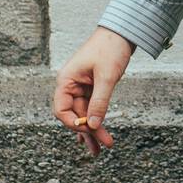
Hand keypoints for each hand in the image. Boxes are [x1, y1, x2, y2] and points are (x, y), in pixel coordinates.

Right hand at [52, 27, 135, 155]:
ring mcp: (81, 87)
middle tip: (100, 149)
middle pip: (75, 115)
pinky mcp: (92, 87)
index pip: (61, 110)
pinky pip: (91, 108)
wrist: (121, 33)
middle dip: (87, 132)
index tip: (91, 130)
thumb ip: (100, 102)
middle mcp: (70, 85)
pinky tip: (98, 135)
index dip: (74, 123)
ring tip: (101, 148)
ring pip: (85, 114)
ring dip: (93, 131)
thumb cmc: (110, 49)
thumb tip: (94, 125)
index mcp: (66, 80)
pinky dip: (96, 120)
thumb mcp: (106, 77)